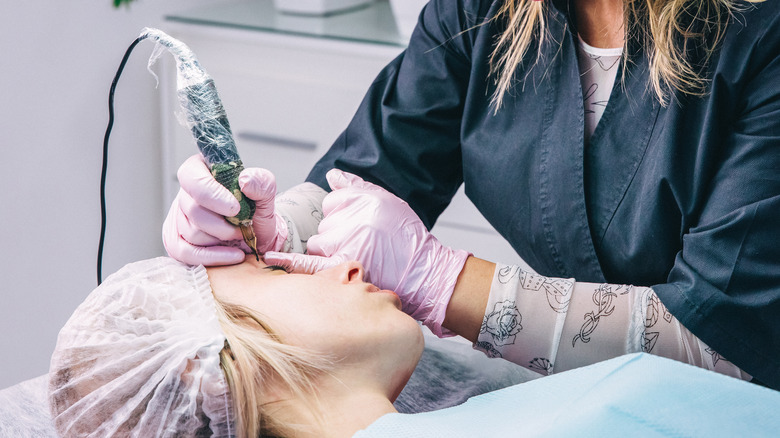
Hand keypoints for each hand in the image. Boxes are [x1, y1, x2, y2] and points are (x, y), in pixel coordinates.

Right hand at [162, 154, 287, 265]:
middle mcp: (185, 193)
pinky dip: (212, 257)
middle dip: (222, 224)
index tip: (235, 208)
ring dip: (221, 239)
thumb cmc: (256, 210)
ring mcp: (178, 218)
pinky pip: (186, 253)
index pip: (192, 177)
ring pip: (191, 232)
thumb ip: (262, 181)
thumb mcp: (266, 192)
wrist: (259, 235)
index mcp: (201, 171)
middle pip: (192, 210)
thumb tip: (245, 180)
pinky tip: (234, 255)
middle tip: (242, 226)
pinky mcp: (176, 241)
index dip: (212, 194)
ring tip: (238, 235)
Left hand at [264, 169, 469, 335]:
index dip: (341, 216)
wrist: (427, 273)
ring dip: (328, 251)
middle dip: (335, 234)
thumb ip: (358, 187)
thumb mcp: (389, 203)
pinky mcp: (344, 266)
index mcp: (365, 199)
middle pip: (324, 223)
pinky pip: (309, 262)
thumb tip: (332, 175)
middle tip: (360, 246)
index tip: (354, 227)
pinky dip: (290, 262)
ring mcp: (347, 241)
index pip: (332, 202)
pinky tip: (270, 259)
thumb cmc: (410, 239)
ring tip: (356, 259)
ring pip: (318, 243)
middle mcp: (354, 217)